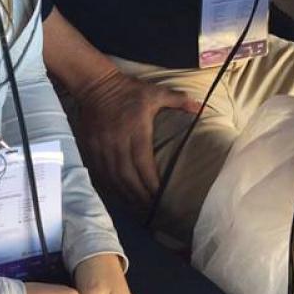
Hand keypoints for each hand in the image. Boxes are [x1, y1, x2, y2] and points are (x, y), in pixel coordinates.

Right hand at [75, 70, 200, 206]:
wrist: (95, 84)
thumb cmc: (129, 90)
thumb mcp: (155, 92)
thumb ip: (179, 101)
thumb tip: (202, 107)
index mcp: (136, 131)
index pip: (144, 166)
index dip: (152, 185)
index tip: (161, 197)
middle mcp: (118, 142)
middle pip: (129, 177)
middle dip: (141, 196)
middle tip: (153, 209)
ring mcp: (102, 147)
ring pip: (114, 178)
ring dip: (126, 195)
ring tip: (138, 207)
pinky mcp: (91, 148)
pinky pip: (101, 173)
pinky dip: (111, 186)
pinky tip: (120, 194)